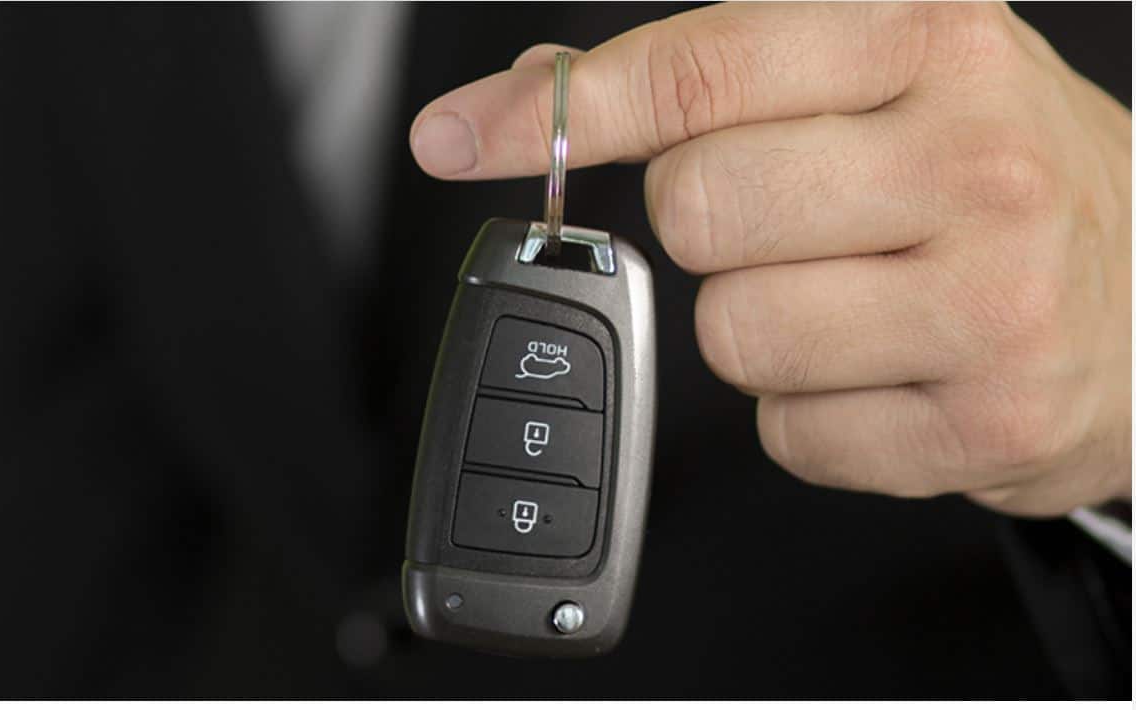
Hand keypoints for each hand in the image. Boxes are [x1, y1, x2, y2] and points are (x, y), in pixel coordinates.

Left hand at [410, 2, 1130, 515]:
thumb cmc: (995, 173)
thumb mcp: (878, 72)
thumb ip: (703, 75)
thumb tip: (527, 91)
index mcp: (927, 39)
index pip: (696, 72)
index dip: (561, 111)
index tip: (458, 137)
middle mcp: (972, 159)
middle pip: (696, 212)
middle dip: (709, 229)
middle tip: (795, 221)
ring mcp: (994, 299)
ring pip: (731, 335)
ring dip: (759, 329)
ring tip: (856, 299)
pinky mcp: (993, 421)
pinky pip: (790, 435)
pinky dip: (813, 413)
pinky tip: (889, 368)